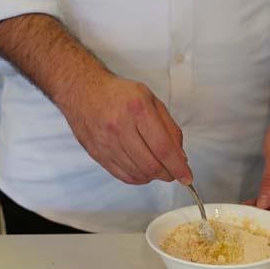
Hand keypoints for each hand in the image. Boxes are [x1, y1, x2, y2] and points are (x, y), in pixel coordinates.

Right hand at [57, 72, 191, 184]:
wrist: (82, 90)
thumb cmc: (119, 94)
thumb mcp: (151, 100)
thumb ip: (169, 128)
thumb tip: (180, 157)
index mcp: (137, 110)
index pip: (163, 148)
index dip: (178, 167)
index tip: (187, 177)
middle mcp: (120, 127)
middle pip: (151, 165)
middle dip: (168, 174)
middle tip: (174, 172)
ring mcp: (106, 143)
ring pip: (138, 173)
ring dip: (154, 176)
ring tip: (158, 168)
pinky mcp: (97, 154)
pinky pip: (123, 176)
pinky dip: (138, 178)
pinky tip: (143, 171)